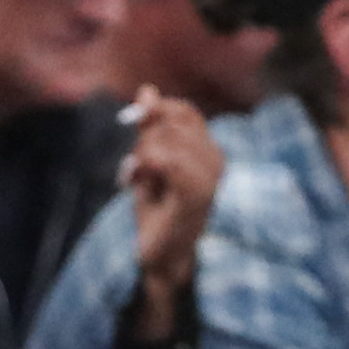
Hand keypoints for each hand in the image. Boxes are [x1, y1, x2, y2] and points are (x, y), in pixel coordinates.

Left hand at [122, 89, 219, 342]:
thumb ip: (149, 129)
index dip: (159, 108)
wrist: (160, 259)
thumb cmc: (156, 213)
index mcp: (207, 150)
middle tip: (135, 168)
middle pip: (174, 124)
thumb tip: (147, 89)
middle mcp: (216, 159)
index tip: (132, 117)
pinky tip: (142, 179)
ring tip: (139, 178)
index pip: (187, 113)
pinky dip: (151, 165)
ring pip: (171, 140)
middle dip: (146, 138)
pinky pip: (171, 162)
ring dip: (145, 154)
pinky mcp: (198, 194)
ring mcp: (211, 177)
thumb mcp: (148, 164)